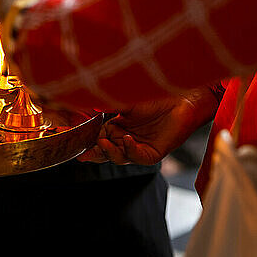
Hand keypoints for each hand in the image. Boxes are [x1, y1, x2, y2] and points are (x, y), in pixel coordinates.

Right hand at [77, 88, 219, 164]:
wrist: (180, 100)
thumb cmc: (153, 98)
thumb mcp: (124, 101)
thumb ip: (105, 105)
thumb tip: (82, 102)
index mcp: (116, 129)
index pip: (97, 140)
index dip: (87, 144)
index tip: (76, 146)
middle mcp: (125, 141)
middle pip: (106, 153)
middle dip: (94, 154)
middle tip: (83, 154)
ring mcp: (139, 148)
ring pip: (119, 158)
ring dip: (110, 152)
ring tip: (103, 143)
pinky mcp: (153, 153)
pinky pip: (138, 157)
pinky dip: (130, 150)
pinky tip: (127, 139)